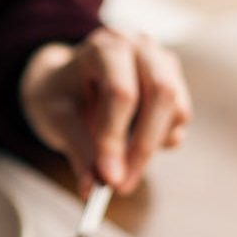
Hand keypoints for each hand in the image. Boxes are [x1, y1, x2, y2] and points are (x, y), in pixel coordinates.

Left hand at [20, 27, 191, 196]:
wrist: (67, 80)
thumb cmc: (59, 95)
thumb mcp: (56, 119)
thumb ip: (77, 150)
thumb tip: (93, 189)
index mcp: (104, 47)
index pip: (120, 92)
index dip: (116, 138)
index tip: (107, 179)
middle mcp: (140, 47)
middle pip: (161, 94)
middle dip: (143, 147)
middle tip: (122, 186)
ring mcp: (162, 62)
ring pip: (176, 109)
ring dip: (150, 147)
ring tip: (119, 165)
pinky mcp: (174, 83)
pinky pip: (180, 119)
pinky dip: (160, 141)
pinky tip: (131, 143)